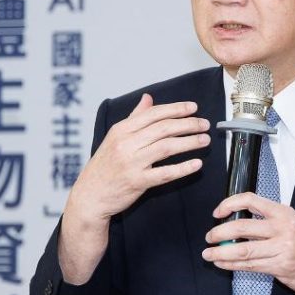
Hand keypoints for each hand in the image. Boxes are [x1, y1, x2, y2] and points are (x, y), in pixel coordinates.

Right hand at [59, 93, 209, 282]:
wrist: (90, 195)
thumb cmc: (104, 165)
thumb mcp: (115, 137)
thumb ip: (135, 117)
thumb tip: (148, 98)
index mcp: (121, 130)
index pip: (154, 114)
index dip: (176, 109)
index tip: (194, 108)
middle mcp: (126, 144)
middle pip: (163, 128)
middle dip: (188, 124)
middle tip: (204, 124)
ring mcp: (132, 163)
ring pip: (167, 148)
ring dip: (189, 142)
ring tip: (204, 140)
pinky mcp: (137, 182)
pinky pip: (165, 173)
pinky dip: (183, 168)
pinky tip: (196, 164)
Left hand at [202, 193, 294, 294]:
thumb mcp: (293, 224)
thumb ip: (268, 222)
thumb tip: (235, 223)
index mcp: (284, 213)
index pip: (251, 200)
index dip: (229, 203)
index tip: (217, 212)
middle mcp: (283, 228)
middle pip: (242, 227)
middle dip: (220, 232)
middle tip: (210, 236)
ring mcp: (281, 248)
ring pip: (242, 250)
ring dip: (220, 252)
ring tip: (208, 253)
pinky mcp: (279, 267)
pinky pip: (249, 266)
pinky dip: (231, 265)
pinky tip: (222, 263)